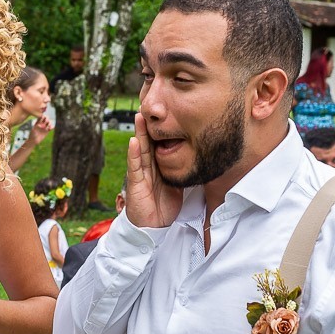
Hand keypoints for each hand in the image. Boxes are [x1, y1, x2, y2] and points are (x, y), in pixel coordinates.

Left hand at [26, 115, 52, 145]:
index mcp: (37, 122)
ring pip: (49, 123)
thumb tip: (39, 125)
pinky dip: (52, 127)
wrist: (34, 141)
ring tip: (48, 126)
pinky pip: (50, 128)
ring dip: (49, 123)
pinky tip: (50, 128)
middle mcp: (41, 124)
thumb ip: (36, 127)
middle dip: (47, 119)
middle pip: (46, 119)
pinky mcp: (47, 131)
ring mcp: (44, 127)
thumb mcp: (33, 131)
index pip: (41, 117)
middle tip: (46, 122)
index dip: (43, 116)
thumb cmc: (32, 135)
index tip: (43, 118)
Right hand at [125, 112, 181, 228]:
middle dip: (148, 125)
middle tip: (149, 106)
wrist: (154, 227)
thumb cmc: (165, 206)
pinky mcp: (136, 185)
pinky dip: (134, 154)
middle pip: (148, 142)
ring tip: (139, 117)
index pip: (159, 143)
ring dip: (139, 133)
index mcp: (158, 166)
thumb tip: (201, 157)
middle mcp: (148, 167)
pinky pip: (135, 167)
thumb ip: (184, 170)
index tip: (167, 112)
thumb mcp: (179, 184)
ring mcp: (140, 175)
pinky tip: (133, 141)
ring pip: (140, 150)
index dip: (161, 129)